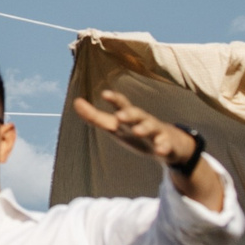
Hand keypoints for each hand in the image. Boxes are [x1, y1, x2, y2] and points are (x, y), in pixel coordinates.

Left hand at [71, 88, 192, 165]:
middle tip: (119, 116)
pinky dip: (163, 148)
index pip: (122, 104)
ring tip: (137, 131)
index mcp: (130, 116)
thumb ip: (95, 116)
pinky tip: (159, 151)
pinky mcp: (167, 146)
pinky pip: (165, 147)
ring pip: (151, 128)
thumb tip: (75, 102)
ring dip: (144, 129)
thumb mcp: (114, 125)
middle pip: (137, 114)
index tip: (104, 94)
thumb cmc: (135, 132)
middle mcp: (143, 120)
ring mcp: (156, 132)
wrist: (168, 144)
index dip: (114, 99)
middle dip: (129, 114)